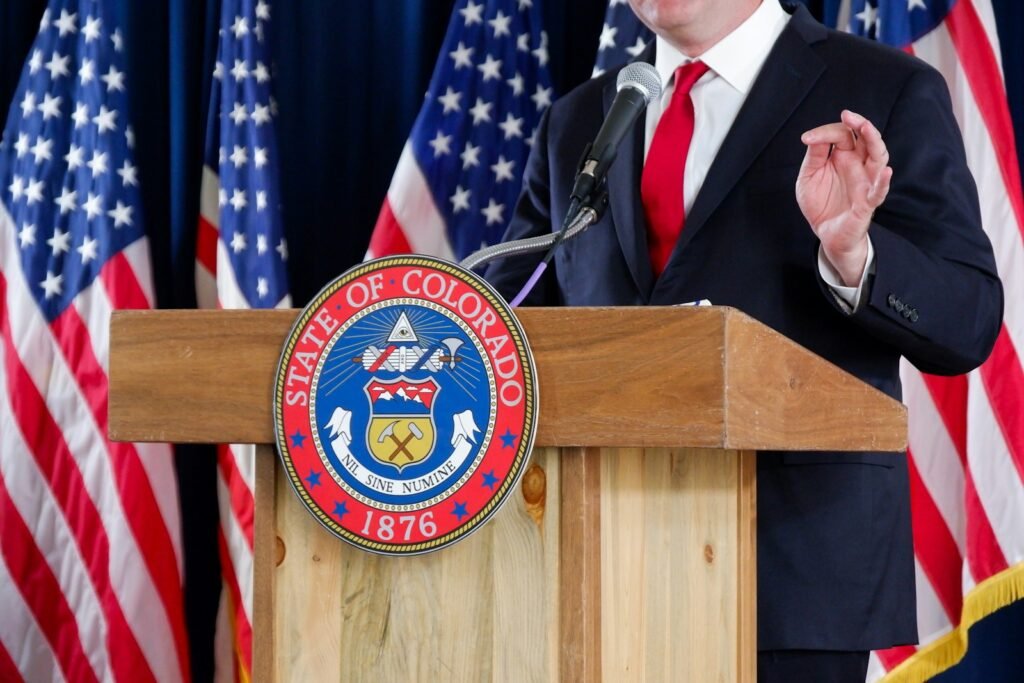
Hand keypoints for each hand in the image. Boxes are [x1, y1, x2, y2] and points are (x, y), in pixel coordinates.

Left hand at [796, 110, 892, 285]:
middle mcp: (858, 165)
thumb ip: (813, 157)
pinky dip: (884, 182)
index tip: (807, 138)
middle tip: (848, 115)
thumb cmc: (820, 202)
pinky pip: (879, 191)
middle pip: (867, 139)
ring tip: (866, 128)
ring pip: (878, 157)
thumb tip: (813, 136)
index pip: (842, 135)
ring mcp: (866, 182)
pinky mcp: (868, 202)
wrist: (825, 233)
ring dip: (874, 142)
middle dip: (860, 124)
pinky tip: (886, 172)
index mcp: (844, 156)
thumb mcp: (808, 177)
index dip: (826, 132)